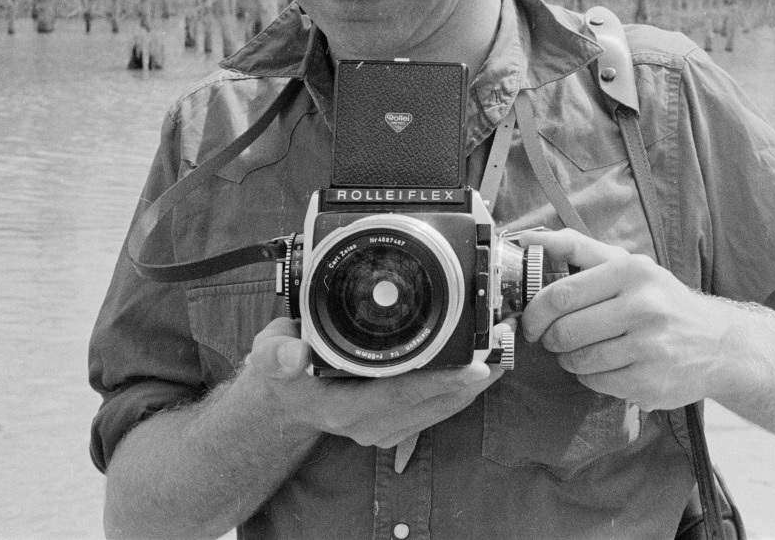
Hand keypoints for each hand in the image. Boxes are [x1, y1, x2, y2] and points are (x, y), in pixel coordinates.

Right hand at [242, 318, 502, 448]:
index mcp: (344, 408)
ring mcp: (385, 428)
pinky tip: (483, 367)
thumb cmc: (283, 373)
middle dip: (471, 378)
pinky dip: (462, 389)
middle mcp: (369, 425)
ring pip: (441, 408)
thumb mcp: (272, 356)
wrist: (285, 400)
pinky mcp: (397, 424)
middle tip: (502, 347)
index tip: (474, 365)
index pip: (400, 395)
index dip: (439, 380)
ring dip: (474, 384)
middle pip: (432, 404)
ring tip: (502, 352)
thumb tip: (291, 354)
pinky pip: (438, 409)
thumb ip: (278, 354)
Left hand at [519, 229, 727, 410]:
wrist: (718, 343)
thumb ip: (579, 248)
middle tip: (552, 338)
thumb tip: (528, 237)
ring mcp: (648, 347)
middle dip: (549, 338)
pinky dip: (590, 376)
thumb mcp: (629, 265)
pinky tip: (607, 366)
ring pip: (577, 360)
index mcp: (632, 271)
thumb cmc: (661, 300)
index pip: (562, 294)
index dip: (535, 312)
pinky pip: (594, 382)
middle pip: (565, 331)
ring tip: (582, 350)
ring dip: (568, 359)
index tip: (531, 320)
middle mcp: (644, 306)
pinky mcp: (649, 382)